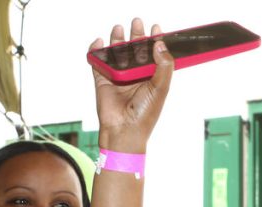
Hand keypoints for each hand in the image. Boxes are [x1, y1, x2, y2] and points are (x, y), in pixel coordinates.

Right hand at [91, 19, 173, 151]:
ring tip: (119, 28)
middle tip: (137, 22)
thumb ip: (164, 66)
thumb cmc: (145, 113)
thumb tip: (160, 44)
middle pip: (134, 50)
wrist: (124, 130)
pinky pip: (98, 62)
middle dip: (136, 35)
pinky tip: (99, 42)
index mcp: (151, 77)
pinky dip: (96, 51)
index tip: (156, 27)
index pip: (153, 54)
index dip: (154, 40)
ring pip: (116, 53)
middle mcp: (135, 75)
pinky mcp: (102, 80)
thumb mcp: (161, 88)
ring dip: (117, 40)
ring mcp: (118, 77)